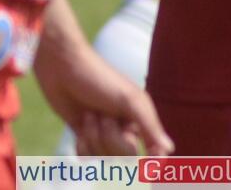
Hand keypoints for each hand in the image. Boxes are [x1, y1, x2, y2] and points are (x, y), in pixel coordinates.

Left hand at [37, 43, 172, 155]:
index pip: (154, 149)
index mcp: (140, 119)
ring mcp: (103, 132)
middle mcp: (124, 128)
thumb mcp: (128, 98)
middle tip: (101, 114)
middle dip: (109, 137)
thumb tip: (169, 150)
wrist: (61, 65)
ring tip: (88, 114)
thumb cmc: (98, 77)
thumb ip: (149, 124)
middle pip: (124, 155)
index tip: (147, 166)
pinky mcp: (83, 133)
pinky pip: (87, 156)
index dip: (152, 160)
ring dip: (93, 136)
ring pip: (103, 156)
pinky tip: (79, 126)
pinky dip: (82, 144)